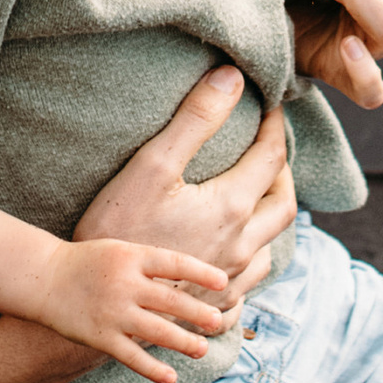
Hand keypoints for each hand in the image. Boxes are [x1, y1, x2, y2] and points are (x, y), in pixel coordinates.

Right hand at [33, 235, 237, 382]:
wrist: (44, 278)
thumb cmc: (89, 262)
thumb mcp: (121, 250)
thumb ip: (152, 265)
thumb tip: (192, 281)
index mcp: (131, 257)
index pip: (173, 263)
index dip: (200, 272)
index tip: (223, 282)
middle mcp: (124, 284)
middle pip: (170, 301)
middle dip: (197, 313)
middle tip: (217, 321)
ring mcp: (113, 312)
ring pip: (156, 331)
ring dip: (182, 342)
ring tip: (202, 349)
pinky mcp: (100, 337)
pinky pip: (131, 356)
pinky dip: (152, 369)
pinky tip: (171, 377)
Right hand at [75, 65, 295, 307]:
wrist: (98, 299)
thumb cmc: (118, 230)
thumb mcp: (152, 165)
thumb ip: (196, 119)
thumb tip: (233, 78)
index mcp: (232, 209)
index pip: (273, 158)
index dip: (276, 128)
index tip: (270, 107)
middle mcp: (241, 246)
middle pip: (284, 206)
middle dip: (282, 174)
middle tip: (266, 151)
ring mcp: (230, 280)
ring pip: (269, 248)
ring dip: (267, 218)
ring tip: (250, 198)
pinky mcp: (214, 304)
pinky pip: (248, 282)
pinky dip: (249, 257)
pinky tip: (230, 250)